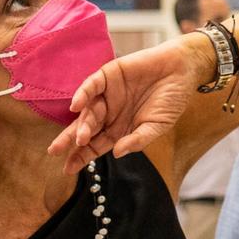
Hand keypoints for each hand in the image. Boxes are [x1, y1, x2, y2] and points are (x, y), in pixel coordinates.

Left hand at [48, 34, 213, 169]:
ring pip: (88, 111)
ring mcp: (108, 94)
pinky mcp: (108, 75)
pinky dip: (83, 94)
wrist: (182, 69)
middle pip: (85, 129)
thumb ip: (138, 140)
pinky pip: (92, 85)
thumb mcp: (158, 126)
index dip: (82, 157)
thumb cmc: (172, 99)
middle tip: (56, 152)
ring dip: (82, 123)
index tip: (68, 169)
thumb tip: (118, 154)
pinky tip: (76, 106)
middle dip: (70, 141)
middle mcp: (110, 113)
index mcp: (120, 128)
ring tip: (79, 137)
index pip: (96, 145)